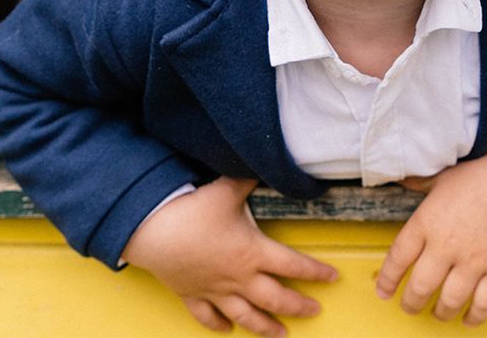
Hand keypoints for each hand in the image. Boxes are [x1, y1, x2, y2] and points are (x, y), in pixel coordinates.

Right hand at [122, 177, 337, 336]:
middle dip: (298, 305)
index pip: (293, 265)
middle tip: (315, 311)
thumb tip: (267, 165)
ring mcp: (215, 290)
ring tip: (282, 335)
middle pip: (275, 298)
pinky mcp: (192, 295)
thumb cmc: (194, 211)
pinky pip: (208, 316)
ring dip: (266, 327)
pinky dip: (219, 325)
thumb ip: (250, 180)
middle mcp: (238, 278)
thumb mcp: (228, 188)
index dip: (316, 272)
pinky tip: (227, 330)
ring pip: (246, 316)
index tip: (333, 277)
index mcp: (253, 252)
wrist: (154, 231)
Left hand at [376, 134, 486, 325]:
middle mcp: (446, 246)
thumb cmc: (478, 177)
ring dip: (440, 313)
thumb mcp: (440, 177)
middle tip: (409, 306)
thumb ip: (417, 183)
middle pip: (420, 287)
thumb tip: (400, 179)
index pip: (398, 258)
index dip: (387, 279)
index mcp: (427, 222)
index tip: (383, 290)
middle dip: (411, 303)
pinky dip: (474, 317)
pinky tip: (468, 319)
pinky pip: (483, 304)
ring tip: (437, 313)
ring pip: (449, 301)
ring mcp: (473, 261)